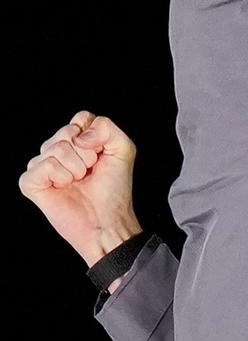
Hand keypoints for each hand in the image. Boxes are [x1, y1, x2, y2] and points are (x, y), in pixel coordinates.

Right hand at [18, 111, 141, 266]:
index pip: (81, 118)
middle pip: (67, 131)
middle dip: (87, 154)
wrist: (109, 222)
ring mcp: (41, 166)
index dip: (96, 136)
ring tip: (79, 182)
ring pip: (55, 148)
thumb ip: (107, 128)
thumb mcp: (123, 151)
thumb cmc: (114, 191)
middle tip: (90, 173)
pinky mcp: (30, 182)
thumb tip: (78, 135)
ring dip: (76, 168)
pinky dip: (61, 177)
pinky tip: (64, 188)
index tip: (102, 156)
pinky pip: (44, 165)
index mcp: (76, 142)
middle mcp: (56, 151)